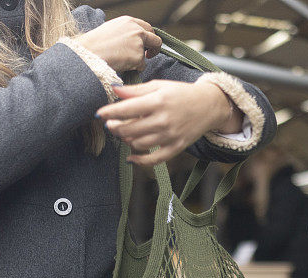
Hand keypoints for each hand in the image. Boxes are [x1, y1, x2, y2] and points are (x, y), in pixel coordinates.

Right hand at [75, 16, 161, 72]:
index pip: (147, 28)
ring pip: (146, 55)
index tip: (147, 44)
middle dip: (154, 48)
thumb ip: (125, 32)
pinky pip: (141, 66)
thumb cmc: (95, 44)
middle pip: (155, 39)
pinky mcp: (138, 57)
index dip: (149, 37)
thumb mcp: (111, 29)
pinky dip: (134, 69)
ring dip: (138, 61)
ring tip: (122, 62)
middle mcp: (137, 30)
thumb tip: (131, 41)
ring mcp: (139, 43)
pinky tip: (121, 66)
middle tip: (149, 55)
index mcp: (129, 21)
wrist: (89, 53)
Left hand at [96, 80, 234, 165]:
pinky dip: (139, 161)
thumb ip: (136, 90)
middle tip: (111, 125)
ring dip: (126, 140)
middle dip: (116, 128)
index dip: (110, 112)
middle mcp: (163, 120)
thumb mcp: (159, 86)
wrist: (209, 105)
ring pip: (138, 144)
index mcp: (158, 101)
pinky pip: (154, 159)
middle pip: (129, 129)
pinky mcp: (176, 147)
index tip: (99, 114)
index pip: (127, 109)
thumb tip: (114, 89)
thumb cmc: (181, 93)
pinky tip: (130, 158)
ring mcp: (170, 136)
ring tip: (124, 133)